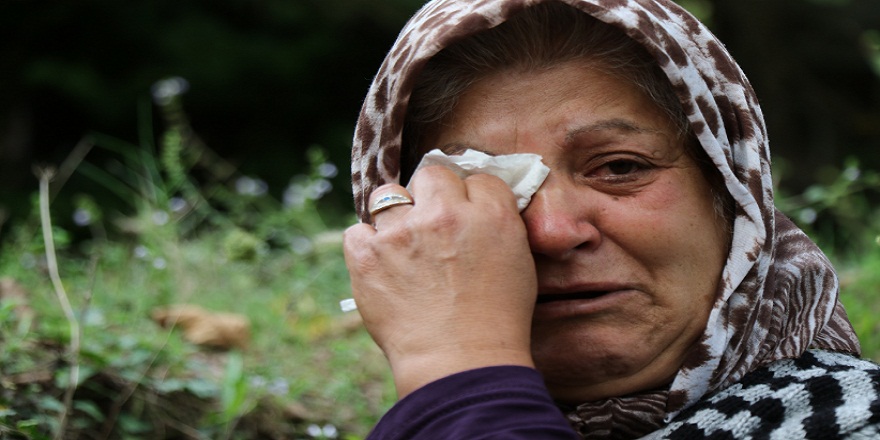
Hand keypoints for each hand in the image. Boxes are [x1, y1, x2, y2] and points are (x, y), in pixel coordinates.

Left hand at [343, 165, 537, 397]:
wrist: (461, 364)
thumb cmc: (497, 323)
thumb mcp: (519, 264)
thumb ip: (498, 226)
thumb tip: (479, 207)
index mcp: (490, 214)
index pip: (477, 178)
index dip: (471, 198)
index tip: (466, 218)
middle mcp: (445, 214)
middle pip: (431, 174)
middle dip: (431, 196)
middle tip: (432, 227)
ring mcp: (402, 233)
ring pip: (388, 196)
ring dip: (394, 218)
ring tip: (402, 249)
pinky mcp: (367, 255)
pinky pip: (356, 231)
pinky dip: (365, 247)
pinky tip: (380, 268)